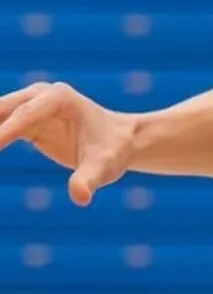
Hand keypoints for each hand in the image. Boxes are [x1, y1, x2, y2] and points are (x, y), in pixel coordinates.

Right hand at [0, 81, 137, 205]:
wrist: (120, 140)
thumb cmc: (114, 151)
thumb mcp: (105, 166)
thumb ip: (90, 179)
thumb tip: (80, 197)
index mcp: (58, 98)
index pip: (23, 115)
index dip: (2, 133)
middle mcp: (40, 96)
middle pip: (0, 111)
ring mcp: (29, 105)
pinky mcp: (23, 120)